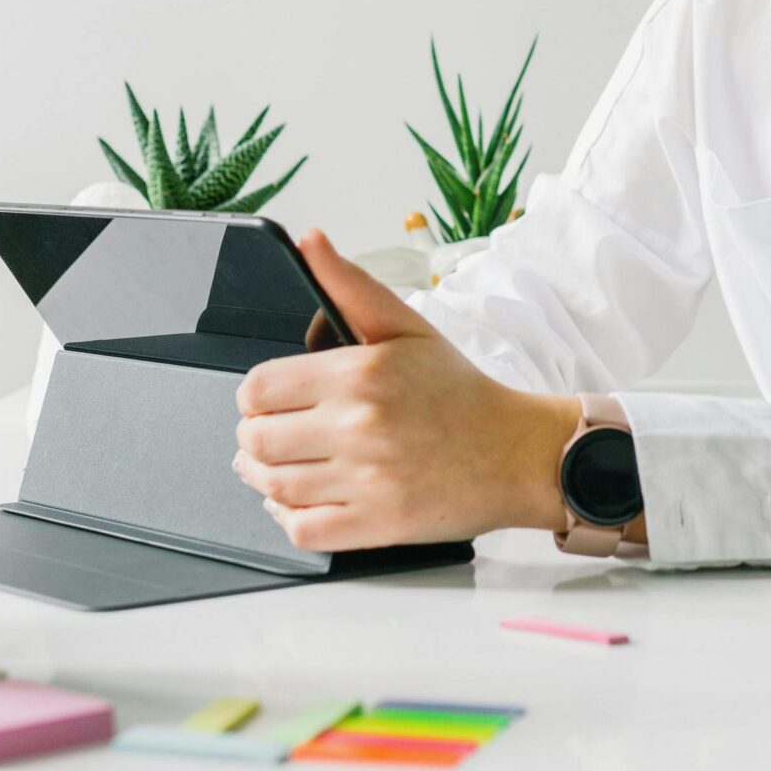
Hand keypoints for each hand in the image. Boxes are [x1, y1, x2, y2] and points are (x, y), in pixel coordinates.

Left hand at [232, 228, 580, 551]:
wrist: (517, 452)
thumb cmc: (461, 391)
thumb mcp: (408, 326)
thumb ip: (350, 284)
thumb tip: (310, 240)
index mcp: (360, 374)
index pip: (258, 389)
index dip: (253, 395)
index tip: (266, 399)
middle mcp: (359, 427)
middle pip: (256, 440)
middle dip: (254, 435)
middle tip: (271, 432)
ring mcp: (367, 480)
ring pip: (272, 486)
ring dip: (262, 477)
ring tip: (275, 465)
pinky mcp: (377, 525)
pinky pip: (302, 529)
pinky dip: (286, 517)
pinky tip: (296, 500)